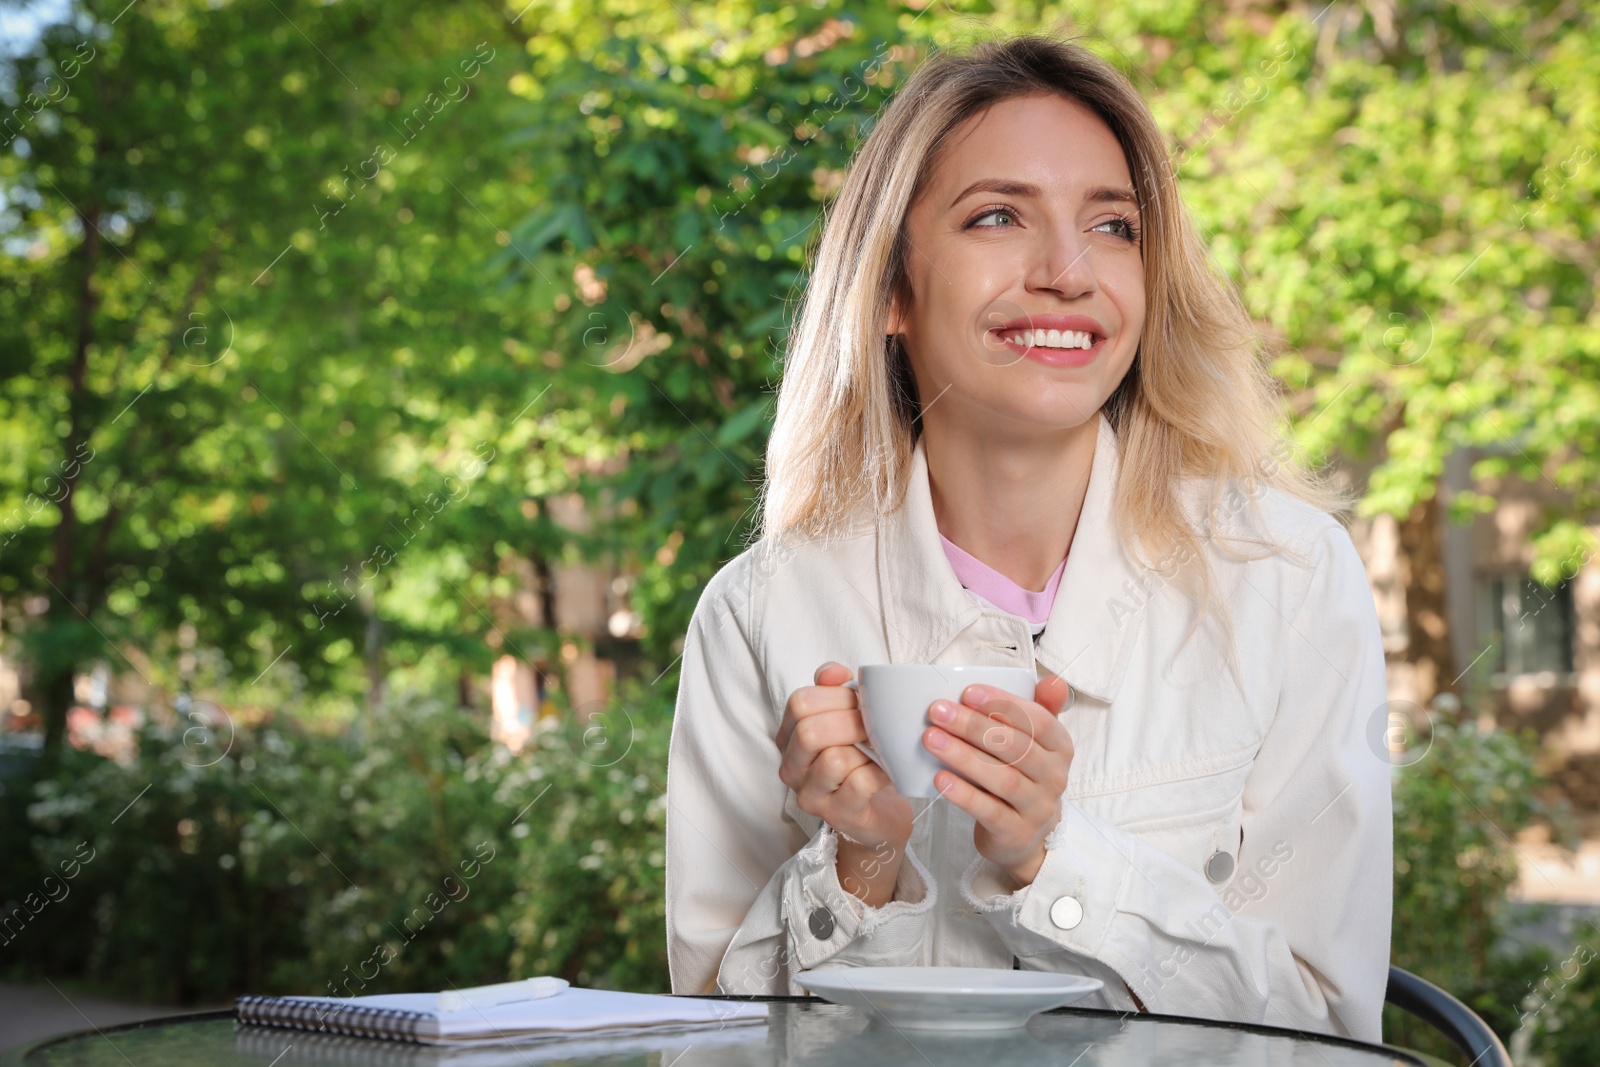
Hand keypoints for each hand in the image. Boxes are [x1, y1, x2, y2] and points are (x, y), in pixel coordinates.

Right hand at [775, 662, 912, 854]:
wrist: (881, 809)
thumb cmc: (861, 758)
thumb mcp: (847, 716)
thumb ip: (835, 688)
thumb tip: (834, 672)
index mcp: (789, 737)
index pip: (799, 703)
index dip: (836, 696)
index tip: (862, 699)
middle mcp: (791, 768)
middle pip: (810, 732)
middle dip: (851, 722)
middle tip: (876, 724)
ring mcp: (811, 795)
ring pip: (834, 760)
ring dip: (867, 750)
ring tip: (882, 749)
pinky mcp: (837, 815)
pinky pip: (859, 784)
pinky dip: (880, 772)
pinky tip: (888, 770)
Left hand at [923, 674, 1074, 886]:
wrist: (1025, 835)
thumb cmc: (1023, 776)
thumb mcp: (1035, 743)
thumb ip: (1039, 708)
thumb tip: (1054, 680)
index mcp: (1061, 747)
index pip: (1038, 721)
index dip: (1004, 705)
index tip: (967, 692)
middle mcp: (1055, 777)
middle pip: (1016, 747)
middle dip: (974, 726)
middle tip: (938, 712)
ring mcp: (1038, 808)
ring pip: (1003, 778)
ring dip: (964, 757)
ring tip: (931, 739)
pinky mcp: (1016, 833)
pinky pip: (989, 811)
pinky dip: (964, 794)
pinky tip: (939, 778)